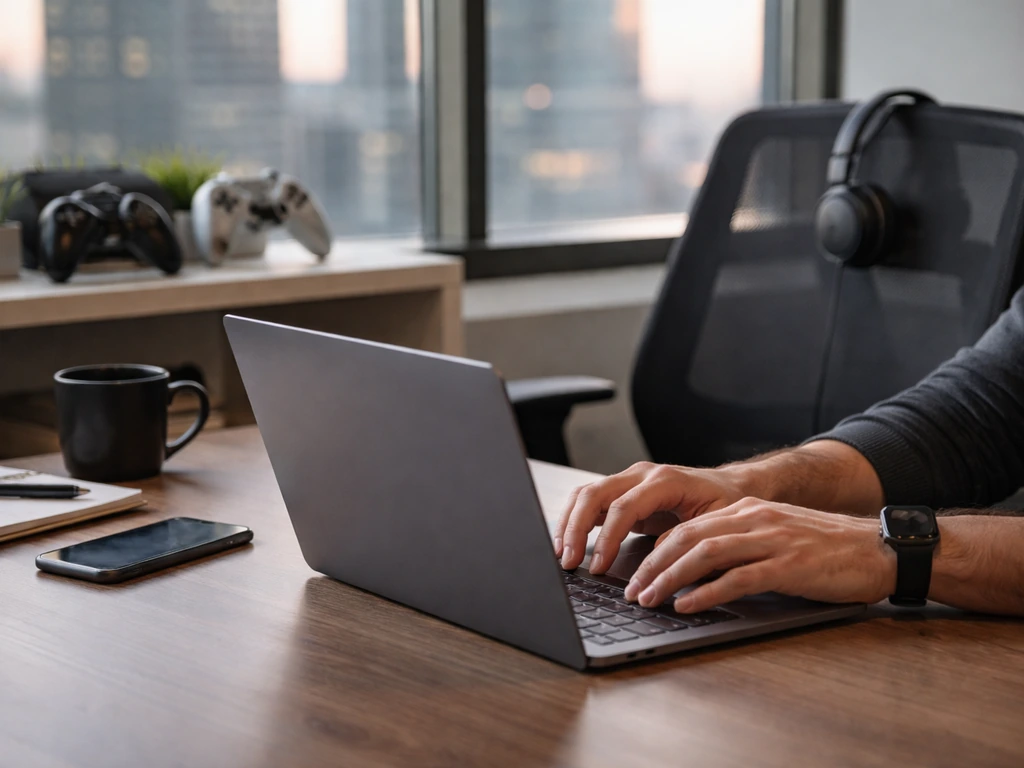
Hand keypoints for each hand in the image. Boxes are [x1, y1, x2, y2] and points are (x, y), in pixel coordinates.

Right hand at [554, 461, 751, 571]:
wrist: (730, 487)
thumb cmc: (725, 505)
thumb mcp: (715, 524)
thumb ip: (686, 538)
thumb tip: (657, 559)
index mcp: (665, 481)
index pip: (624, 506)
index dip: (607, 537)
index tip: (598, 566)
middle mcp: (641, 475)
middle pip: (595, 494)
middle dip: (576, 529)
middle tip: (568, 562)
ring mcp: (628, 480)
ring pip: (585, 494)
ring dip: (568, 524)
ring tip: (561, 555)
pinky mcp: (621, 492)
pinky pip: (589, 501)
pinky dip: (573, 520)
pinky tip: (567, 543)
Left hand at [621, 498, 895, 612]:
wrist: (879, 549)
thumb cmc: (827, 550)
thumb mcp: (775, 536)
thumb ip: (739, 546)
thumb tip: (697, 571)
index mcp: (747, 511)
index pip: (687, 527)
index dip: (655, 551)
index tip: (635, 573)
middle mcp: (753, 519)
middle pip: (687, 538)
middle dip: (653, 566)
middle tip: (632, 591)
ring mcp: (770, 540)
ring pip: (705, 554)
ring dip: (670, 578)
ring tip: (650, 599)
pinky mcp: (788, 565)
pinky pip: (738, 578)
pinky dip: (707, 592)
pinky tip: (687, 605)